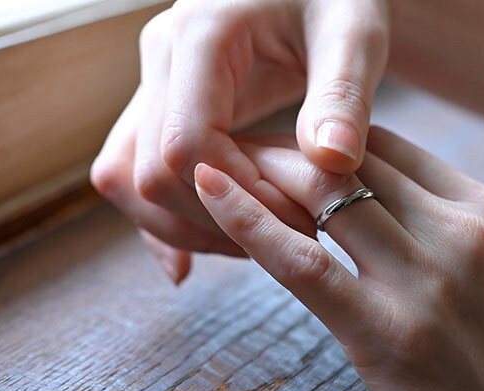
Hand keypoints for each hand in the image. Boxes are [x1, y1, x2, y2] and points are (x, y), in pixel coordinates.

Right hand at [90, 0, 389, 282]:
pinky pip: (135, 171)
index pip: (186, 144)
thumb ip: (343, 94)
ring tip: (255, 244)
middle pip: (149, 173)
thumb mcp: (355, 33)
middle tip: (289, 235)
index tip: (302, 215)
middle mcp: (161, 59)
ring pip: (128, 179)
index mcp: (200, 35)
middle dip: (216, 220)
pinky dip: (161, 217)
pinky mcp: (163, 106)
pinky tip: (188, 263)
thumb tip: (331, 162)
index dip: (239, 197)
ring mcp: (155, 84)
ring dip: (184, 226)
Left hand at [193, 128, 483, 390]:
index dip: (329, 140)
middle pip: (350, 159)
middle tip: (238, 148)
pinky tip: (210, 194)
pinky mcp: (385, 332)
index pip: (389, 148)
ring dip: (260, 173)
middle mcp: (459, 230)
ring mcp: (424, 279)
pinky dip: (247, 221)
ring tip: (215, 165)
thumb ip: (462, 233)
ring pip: (322, 194)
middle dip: (286, 146)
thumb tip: (403, 209)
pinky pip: (302, 260)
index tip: (290, 146)